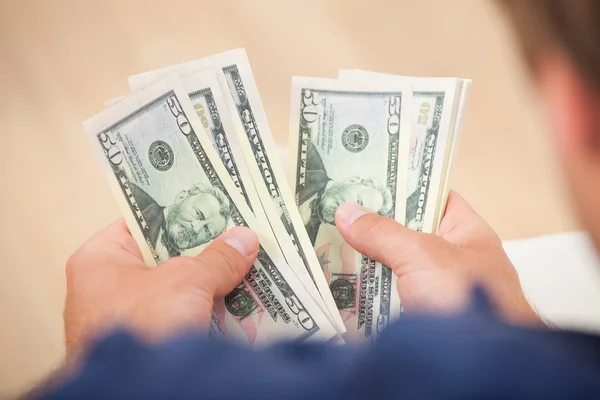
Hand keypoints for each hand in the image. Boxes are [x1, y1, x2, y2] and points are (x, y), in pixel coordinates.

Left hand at [64, 219, 258, 360]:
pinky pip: (181, 316)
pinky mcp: (147, 342)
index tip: (214, 206)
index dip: (181, 214)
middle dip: (203, 251)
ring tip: (245, 265)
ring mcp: (126, 317)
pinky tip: (237, 301)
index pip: (143, 222)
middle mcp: (107, 287)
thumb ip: (217, 258)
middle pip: (164, 257)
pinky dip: (205, 310)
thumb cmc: (144, 326)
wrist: (139, 393)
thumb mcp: (187, 281)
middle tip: (237, 236)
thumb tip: (245, 240)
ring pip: (177, 289)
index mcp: (100, 260)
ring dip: (209, 282)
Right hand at [335, 191, 540, 324]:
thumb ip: (383, 232)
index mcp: (466, 232)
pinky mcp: (420, 315)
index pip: (433, 197)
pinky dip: (369, 289)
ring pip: (395, 266)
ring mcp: (436, 289)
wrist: (479, 364)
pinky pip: (390, 295)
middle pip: (407, 232)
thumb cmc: (466, 297)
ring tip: (329, 243)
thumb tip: (346, 212)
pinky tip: (341, 282)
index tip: (366, 179)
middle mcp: (452, 258)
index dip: (403, 185)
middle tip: (336, 212)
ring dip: (367, 260)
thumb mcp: (421, 254)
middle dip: (374, 225)